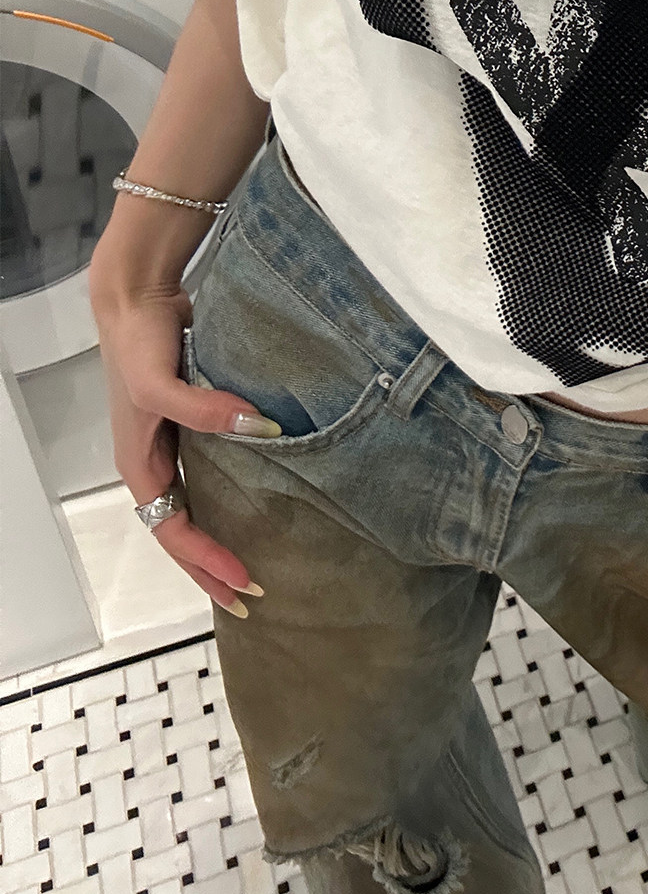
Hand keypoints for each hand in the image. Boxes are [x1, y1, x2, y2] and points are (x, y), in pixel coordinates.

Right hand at [91, 269, 275, 616]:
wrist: (139, 296)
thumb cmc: (138, 344)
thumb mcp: (163, 385)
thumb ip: (207, 412)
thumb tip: (262, 430)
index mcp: (140, 467)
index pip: (174, 533)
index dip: (207, 561)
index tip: (245, 583)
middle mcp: (155, 462)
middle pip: (184, 531)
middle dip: (212, 568)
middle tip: (253, 597)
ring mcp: (174, 443)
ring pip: (199, 504)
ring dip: (222, 536)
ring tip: (256, 562)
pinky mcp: (195, 421)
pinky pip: (215, 470)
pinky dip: (234, 493)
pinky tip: (262, 498)